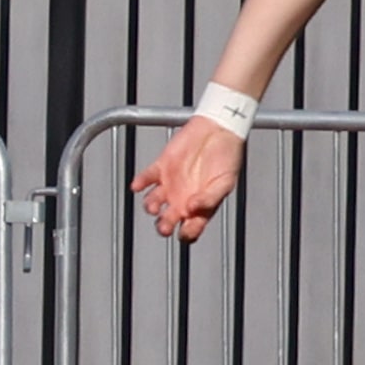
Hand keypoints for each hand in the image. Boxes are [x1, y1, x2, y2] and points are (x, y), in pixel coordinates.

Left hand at [132, 115, 246, 242]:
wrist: (217, 130)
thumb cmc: (226, 157)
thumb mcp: (225, 183)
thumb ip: (210, 199)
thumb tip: (193, 209)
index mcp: (200, 206)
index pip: (191, 229)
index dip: (187, 234)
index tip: (185, 231)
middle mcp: (183, 198)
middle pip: (168, 220)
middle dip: (164, 226)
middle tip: (165, 225)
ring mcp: (171, 184)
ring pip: (153, 202)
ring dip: (151, 206)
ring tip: (154, 205)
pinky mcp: (161, 167)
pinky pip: (145, 178)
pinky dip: (139, 182)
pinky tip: (137, 186)